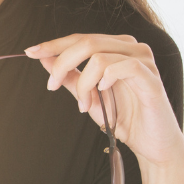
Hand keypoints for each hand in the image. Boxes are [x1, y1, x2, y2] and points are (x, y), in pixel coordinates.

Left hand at [25, 34, 183, 169]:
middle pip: (86, 42)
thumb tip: (43, 58)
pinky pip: (123, 66)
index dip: (54, 44)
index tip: (31, 52)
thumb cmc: (123, 119)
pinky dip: (105, 79)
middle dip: (62, 63)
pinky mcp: (151, 77)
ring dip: (83, 82)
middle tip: (51, 85)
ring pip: (99, 55)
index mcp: (116, 47)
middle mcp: (131, 47)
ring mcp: (143, 60)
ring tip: (84, 104)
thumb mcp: (87, 96)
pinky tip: (101, 93)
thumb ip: (68, 77)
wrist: (153, 146)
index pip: (81, 38)